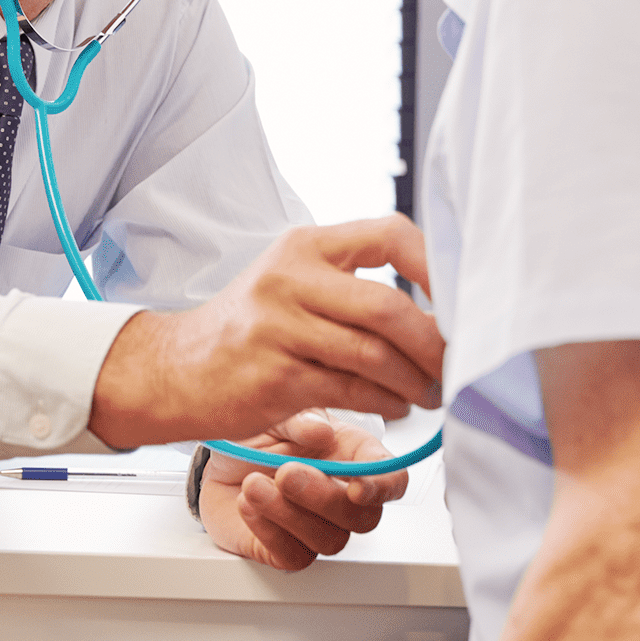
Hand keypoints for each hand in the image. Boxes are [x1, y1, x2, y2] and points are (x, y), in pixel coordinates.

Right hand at [89, 215, 442, 448]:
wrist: (178, 368)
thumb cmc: (249, 327)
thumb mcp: (292, 281)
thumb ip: (352, 281)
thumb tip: (438, 304)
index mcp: (305, 245)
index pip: (390, 235)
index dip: (437, 266)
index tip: (461, 299)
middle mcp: (290, 278)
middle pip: (387, 306)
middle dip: (434, 342)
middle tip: (455, 363)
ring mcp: (278, 327)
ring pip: (373, 355)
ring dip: (416, 381)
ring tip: (430, 391)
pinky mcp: (275, 376)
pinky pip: (351, 391)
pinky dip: (386, 402)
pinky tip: (395, 405)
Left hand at [200, 411, 408, 570]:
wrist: (216, 460)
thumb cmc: (256, 437)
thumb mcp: (274, 414)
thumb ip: (298, 420)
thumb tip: (321, 431)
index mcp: (353, 456)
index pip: (392, 479)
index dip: (382, 487)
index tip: (357, 487)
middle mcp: (342, 497)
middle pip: (363, 518)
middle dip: (323, 497)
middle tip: (286, 473)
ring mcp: (319, 527)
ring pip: (329, 540)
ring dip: (289, 513)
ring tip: (253, 485)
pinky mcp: (289, 550)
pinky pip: (293, 555)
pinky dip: (268, 529)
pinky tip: (247, 503)